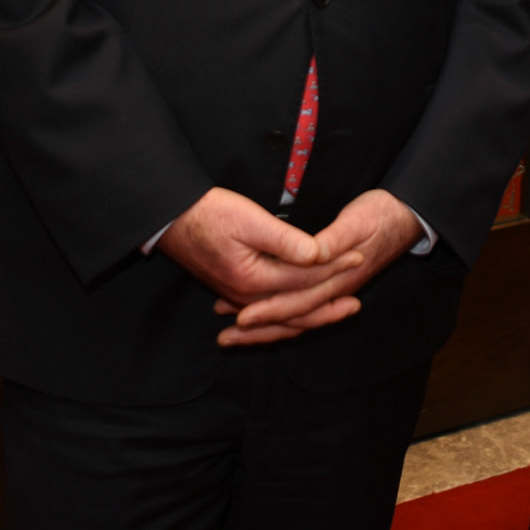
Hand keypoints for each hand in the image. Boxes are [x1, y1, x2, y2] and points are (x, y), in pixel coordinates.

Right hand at [158, 186, 358, 329]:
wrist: (170, 219)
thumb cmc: (209, 213)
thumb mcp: (249, 220)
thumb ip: (285, 241)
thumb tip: (318, 255)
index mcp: (253, 278)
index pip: (304, 277)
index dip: (334, 267)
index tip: (359, 256)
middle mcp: (246, 296)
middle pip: (296, 307)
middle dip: (328, 305)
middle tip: (357, 305)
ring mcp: (238, 297)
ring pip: (282, 315)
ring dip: (311, 316)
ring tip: (337, 312)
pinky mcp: (233, 292)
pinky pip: (268, 312)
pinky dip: (288, 316)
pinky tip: (300, 314)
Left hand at [215, 189, 422, 345]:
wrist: (406, 215)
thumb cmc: (381, 214)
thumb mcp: (357, 220)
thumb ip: (334, 240)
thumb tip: (313, 256)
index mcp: (340, 278)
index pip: (300, 301)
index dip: (271, 310)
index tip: (243, 317)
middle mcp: (336, 291)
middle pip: (294, 318)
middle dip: (260, 329)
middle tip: (226, 338)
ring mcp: (334, 290)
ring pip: (296, 319)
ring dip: (265, 329)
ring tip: (232, 335)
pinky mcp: (331, 285)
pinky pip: (301, 310)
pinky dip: (278, 317)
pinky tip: (258, 314)